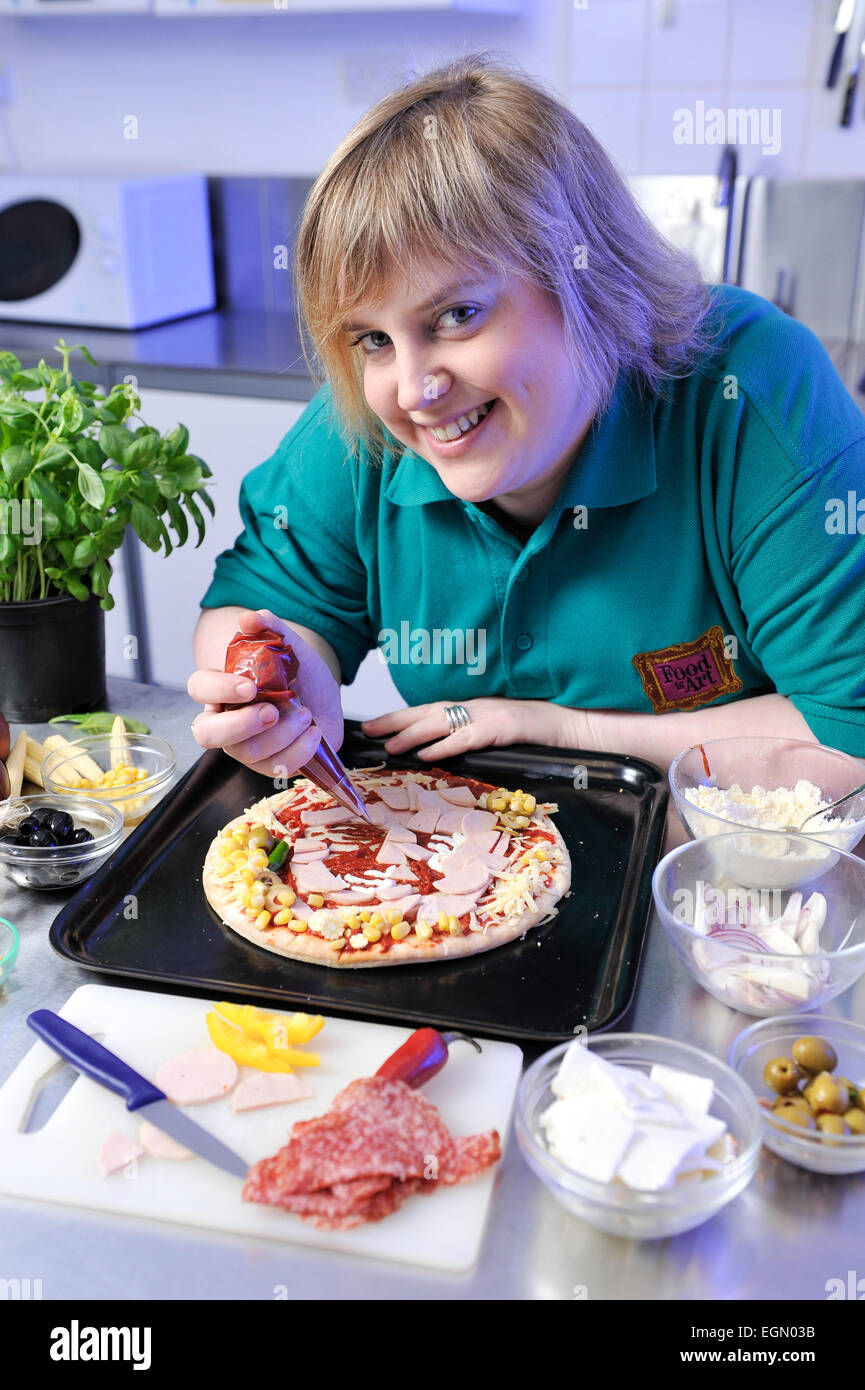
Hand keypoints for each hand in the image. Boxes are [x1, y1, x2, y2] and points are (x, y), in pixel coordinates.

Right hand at [187, 608, 343, 779]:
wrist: (323, 700)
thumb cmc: (296, 675)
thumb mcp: (288, 646)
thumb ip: (269, 628)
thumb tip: (249, 618)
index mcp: (221, 690)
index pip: (199, 688)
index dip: (218, 688)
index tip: (250, 686)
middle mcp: (226, 721)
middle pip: (206, 734)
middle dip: (239, 725)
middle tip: (272, 711)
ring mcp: (245, 747)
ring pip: (246, 753)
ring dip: (281, 735)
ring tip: (306, 715)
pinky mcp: (268, 764)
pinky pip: (274, 768)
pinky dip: (298, 751)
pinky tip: (314, 733)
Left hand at [361, 698, 568, 760]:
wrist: (574, 721)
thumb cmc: (538, 731)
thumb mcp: (500, 731)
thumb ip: (474, 735)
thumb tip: (443, 751)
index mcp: (474, 707)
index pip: (431, 710)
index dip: (401, 716)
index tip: (374, 725)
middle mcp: (477, 706)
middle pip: (429, 711)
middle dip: (396, 720)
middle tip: (368, 730)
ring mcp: (490, 715)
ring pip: (444, 722)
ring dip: (414, 733)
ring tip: (391, 744)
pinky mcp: (504, 727)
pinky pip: (470, 736)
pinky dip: (447, 744)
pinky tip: (428, 753)